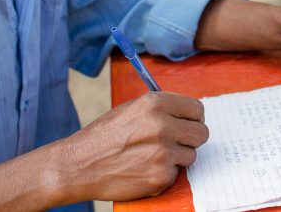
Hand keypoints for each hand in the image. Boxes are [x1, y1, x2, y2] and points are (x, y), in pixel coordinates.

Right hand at [59, 91, 207, 201]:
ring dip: (177, 158)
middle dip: (191, 139)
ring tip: (152, 156)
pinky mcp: (160, 176)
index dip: (193, 118)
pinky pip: (175, 174)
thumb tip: (186, 113)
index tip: (189, 124)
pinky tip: (144, 169)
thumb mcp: (131, 109)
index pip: (197, 108)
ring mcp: (163, 152)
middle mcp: (162, 125)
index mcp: (155, 103)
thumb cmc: (103, 136)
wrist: (78, 165)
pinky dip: (163, 174)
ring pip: (191, 155)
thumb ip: (160, 109)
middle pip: (201, 133)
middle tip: (177, 143)